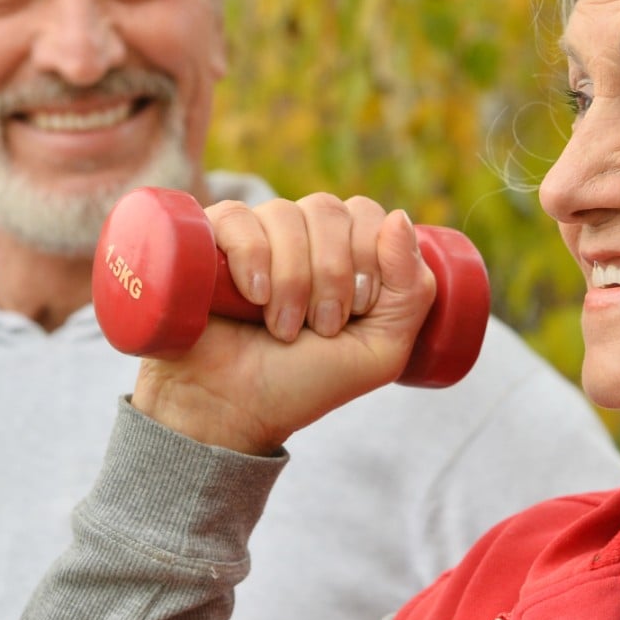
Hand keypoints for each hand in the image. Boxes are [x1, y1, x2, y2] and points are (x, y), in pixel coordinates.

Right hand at [130, 194, 436, 454]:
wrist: (231, 410)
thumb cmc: (303, 384)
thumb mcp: (380, 350)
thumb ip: (412, 291)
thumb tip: (399, 218)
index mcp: (340, 253)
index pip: (366, 213)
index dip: (368, 257)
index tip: (355, 313)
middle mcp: (298, 236)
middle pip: (329, 209)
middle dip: (332, 274)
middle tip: (321, 327)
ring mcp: (252, 234)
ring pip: (285, 213)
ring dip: (293, 278)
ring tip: (281, 328)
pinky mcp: (207, 239)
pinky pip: (237, 216)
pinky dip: (252, 255)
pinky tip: (253, 296)